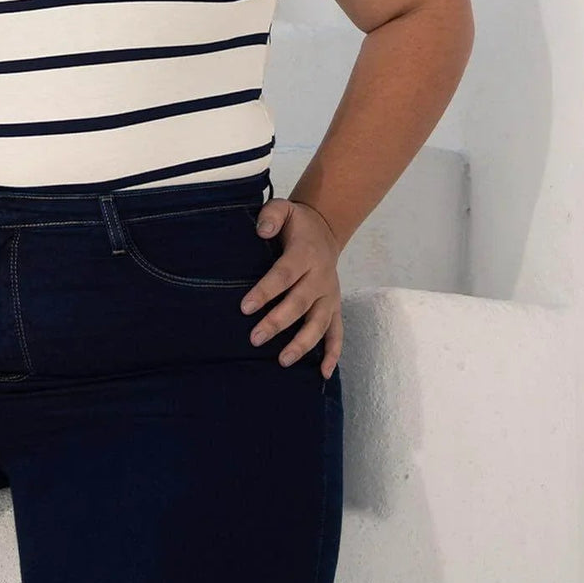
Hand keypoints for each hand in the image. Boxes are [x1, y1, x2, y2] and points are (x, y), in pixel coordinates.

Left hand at [240, 198, 343, 378]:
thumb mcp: (283, 209)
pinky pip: (337, 333)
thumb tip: (261, 231)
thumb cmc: (296, 224)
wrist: (324, 230)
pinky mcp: (335, 307)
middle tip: (255, 338)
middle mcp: (320, 278)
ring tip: (282, 360)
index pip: (283, 275)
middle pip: (300, 303)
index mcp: (305, 254)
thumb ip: (271, 216)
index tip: (245, 307)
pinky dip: (333, 354)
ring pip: (320, 323)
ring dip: (303, 343)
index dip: (265, 291)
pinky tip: (323, 374)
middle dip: (278, 322)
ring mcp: (330, 295)